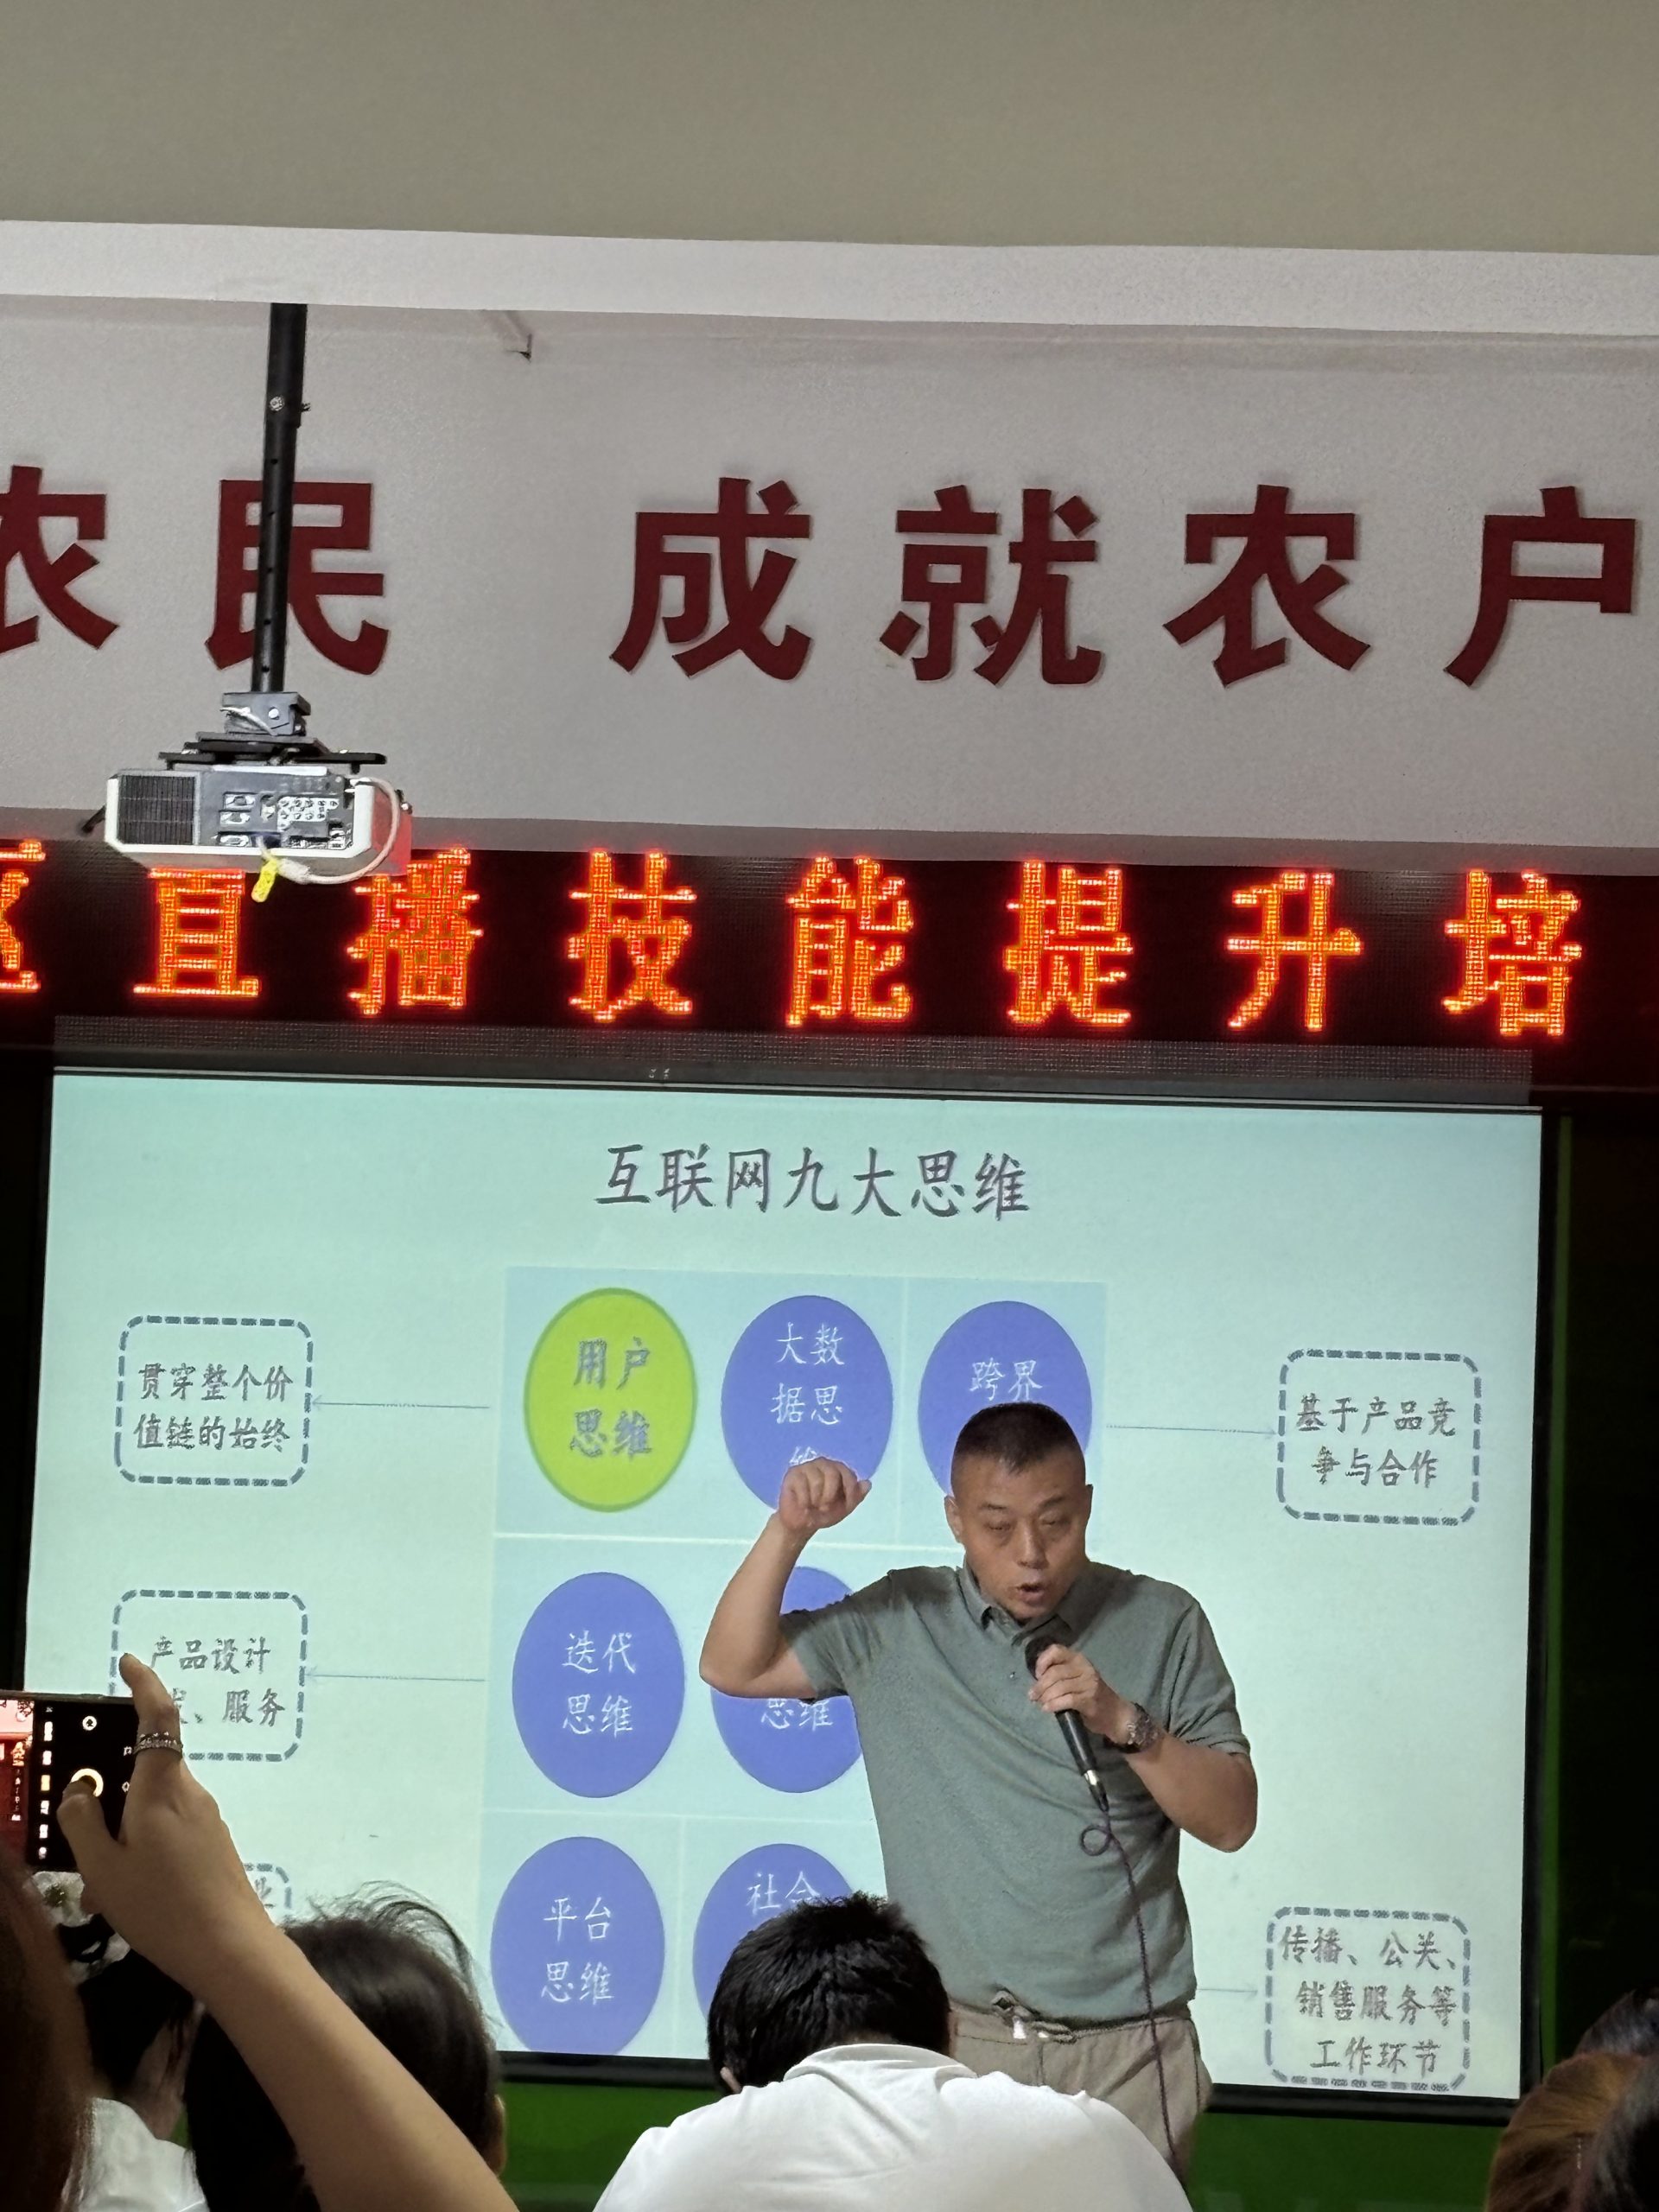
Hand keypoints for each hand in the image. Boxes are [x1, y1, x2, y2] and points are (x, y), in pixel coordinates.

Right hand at [57, 1653, 273, 1997]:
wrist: (230, 1949)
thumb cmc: (162, 1906)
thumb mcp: (104, 1868)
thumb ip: (83, 1823)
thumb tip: (81, 1789)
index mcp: (163, 1787)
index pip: (158, 1715)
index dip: (144, 1683)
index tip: (128, 1662)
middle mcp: (190, 1792)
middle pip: (145, 1772)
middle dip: (110, 1798)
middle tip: (82, 1840)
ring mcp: (206, 1819)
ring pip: (152, 1811)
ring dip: (123, 1837)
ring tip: (101, 1890)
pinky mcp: (213, 1845)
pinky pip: (168, 1834)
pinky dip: (142, 1854)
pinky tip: (128, 1900)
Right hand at [775, 1457, 869, 1539]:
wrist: (802, 1524)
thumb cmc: (823, 1513)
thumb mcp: (844, 1508)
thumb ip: (856, 1496)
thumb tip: (868, 1483)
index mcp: (837, 1469)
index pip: (847, 1473)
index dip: (849, 1489)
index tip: (846, 1503)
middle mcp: (823, 1464)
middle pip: (832, 1473)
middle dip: (830, 1495)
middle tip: (825, 1506)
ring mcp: (807, 1467)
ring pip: (817, 1480)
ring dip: (816, 1499)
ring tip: (813, 1505)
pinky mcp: (792, 1474)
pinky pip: (801, 1485)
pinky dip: (804, 1500)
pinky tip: (803, 1504)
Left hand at [1029, 1643, 1132, 1744]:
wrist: (1115, 1713)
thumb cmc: (1091, 1695)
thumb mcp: (1077, 1677)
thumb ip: (1061, 1674)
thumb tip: (1037, 1679)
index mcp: (1079, 1659)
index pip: (1056, 1650)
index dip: (1042, 1661)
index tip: (1037, 1675)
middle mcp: (1084, 1668)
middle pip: (1054, 1672)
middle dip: (1040, 1685)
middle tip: (1033, 1696)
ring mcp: (1089, 1684)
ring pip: (1059, 1687)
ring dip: (1045, 1697)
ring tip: (1041, 1703)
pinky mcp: (1090, 1700)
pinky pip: (1066, 1700)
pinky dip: (1053, 1705)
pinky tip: (1048, 1709)